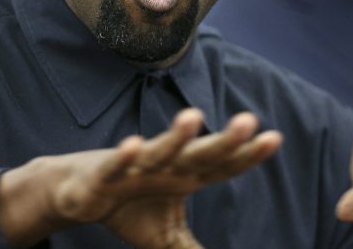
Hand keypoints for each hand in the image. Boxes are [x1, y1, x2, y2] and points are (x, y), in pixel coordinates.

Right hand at [0, 108, 281, 247]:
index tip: (275, 138)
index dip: (246, 155)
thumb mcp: (167, 237)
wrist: (78, 193)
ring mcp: (135, 167)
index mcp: (184, 177)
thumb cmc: (129, 206)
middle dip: (222, 140)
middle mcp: (165, 165)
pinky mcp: (104, 175)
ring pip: (158, 150)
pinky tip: (132, 144)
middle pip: (198, 154)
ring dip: (174, 136)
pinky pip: (115, 166)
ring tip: (193, 116)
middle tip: (248, 120)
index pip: (221, 166)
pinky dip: (122, 156)